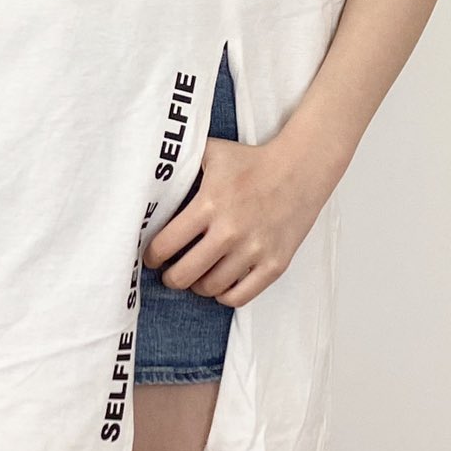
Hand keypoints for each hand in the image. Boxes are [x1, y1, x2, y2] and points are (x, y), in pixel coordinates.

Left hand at [140, 133, 334, 306]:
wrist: (300, 169)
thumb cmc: (251, 162)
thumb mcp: (212, 153)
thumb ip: (181, 162)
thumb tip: (150, 171)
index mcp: (209, 204)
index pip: (165, 244)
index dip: (152, 255)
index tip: (151, 257)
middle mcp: (230, 231)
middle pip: (184, 275)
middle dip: (171, 277)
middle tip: (170, 273)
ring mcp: (254, 250)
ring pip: (210, 288)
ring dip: (197, 286)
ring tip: (196, 276)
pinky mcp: (275, 264)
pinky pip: (240, 297)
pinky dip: (225, 295)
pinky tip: (221, 284)